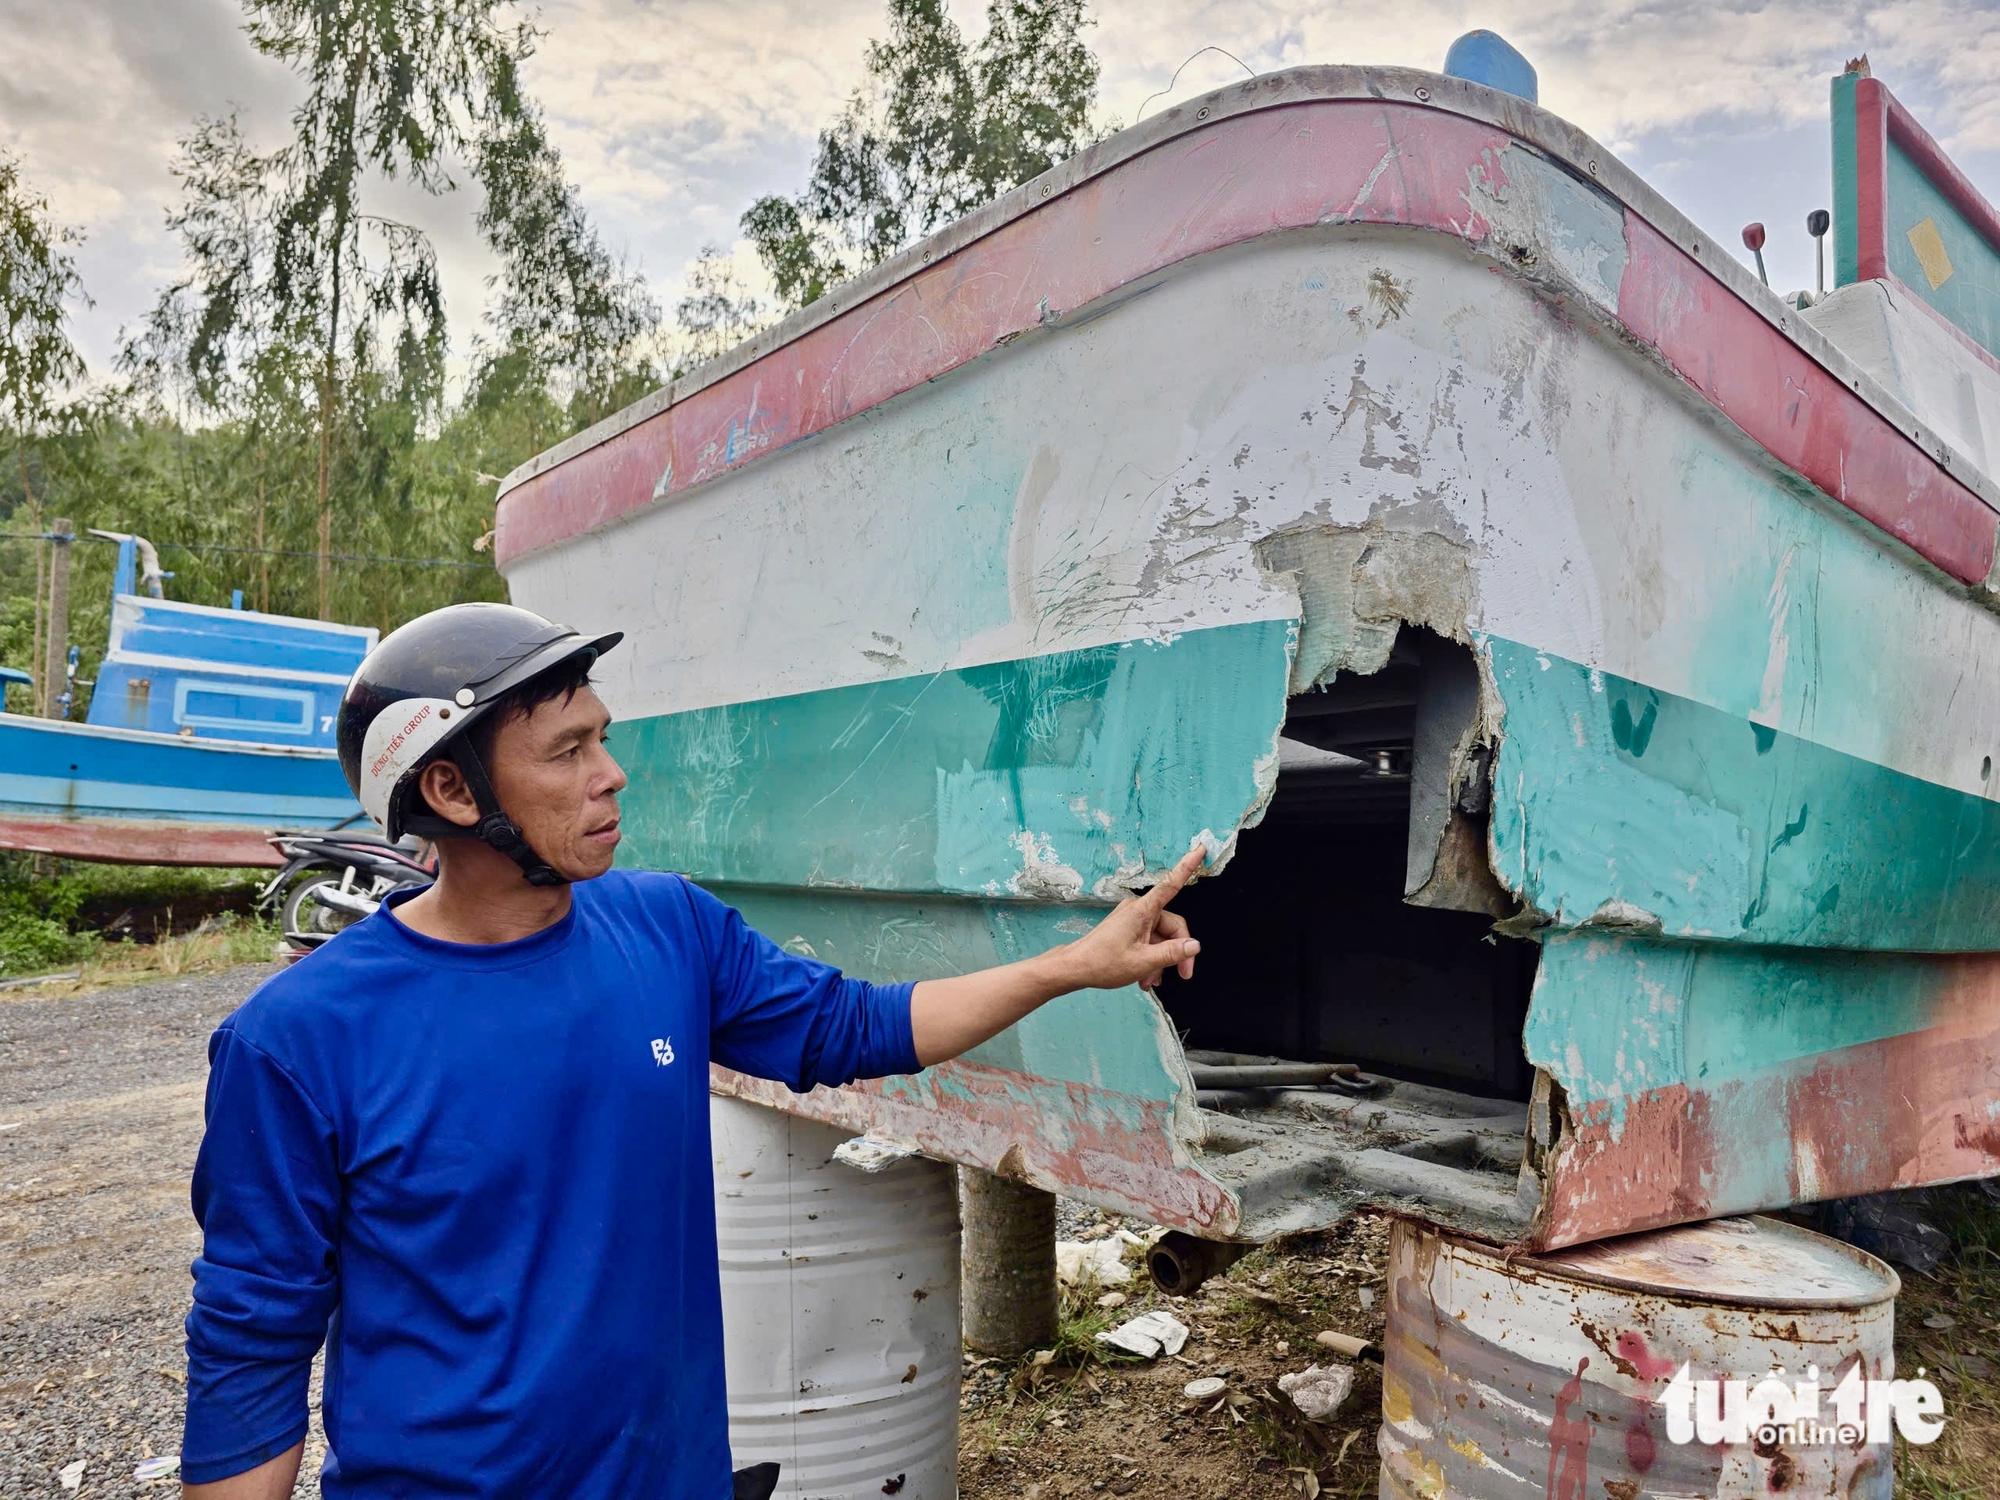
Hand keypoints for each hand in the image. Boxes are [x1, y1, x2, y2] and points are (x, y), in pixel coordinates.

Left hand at [1060, 846, 1204, 991]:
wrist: (1075, 968)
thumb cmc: (1101, 962)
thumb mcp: (1143, 962)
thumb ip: (1172, 953)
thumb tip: (1194, 945)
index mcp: (1142, 911)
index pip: (1171, 884)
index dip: (1187, 866)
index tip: (1200, 848)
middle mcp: (1139, 910)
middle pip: (1172, 926)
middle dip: (1178, 951)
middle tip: (1182, 973)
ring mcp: (1133, 919)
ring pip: (1161, 938)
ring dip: (1161, 960)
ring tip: (1152, 979)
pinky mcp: (1129, 929)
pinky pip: (1150, 941)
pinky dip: (1151, 958)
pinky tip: (1146, 976)